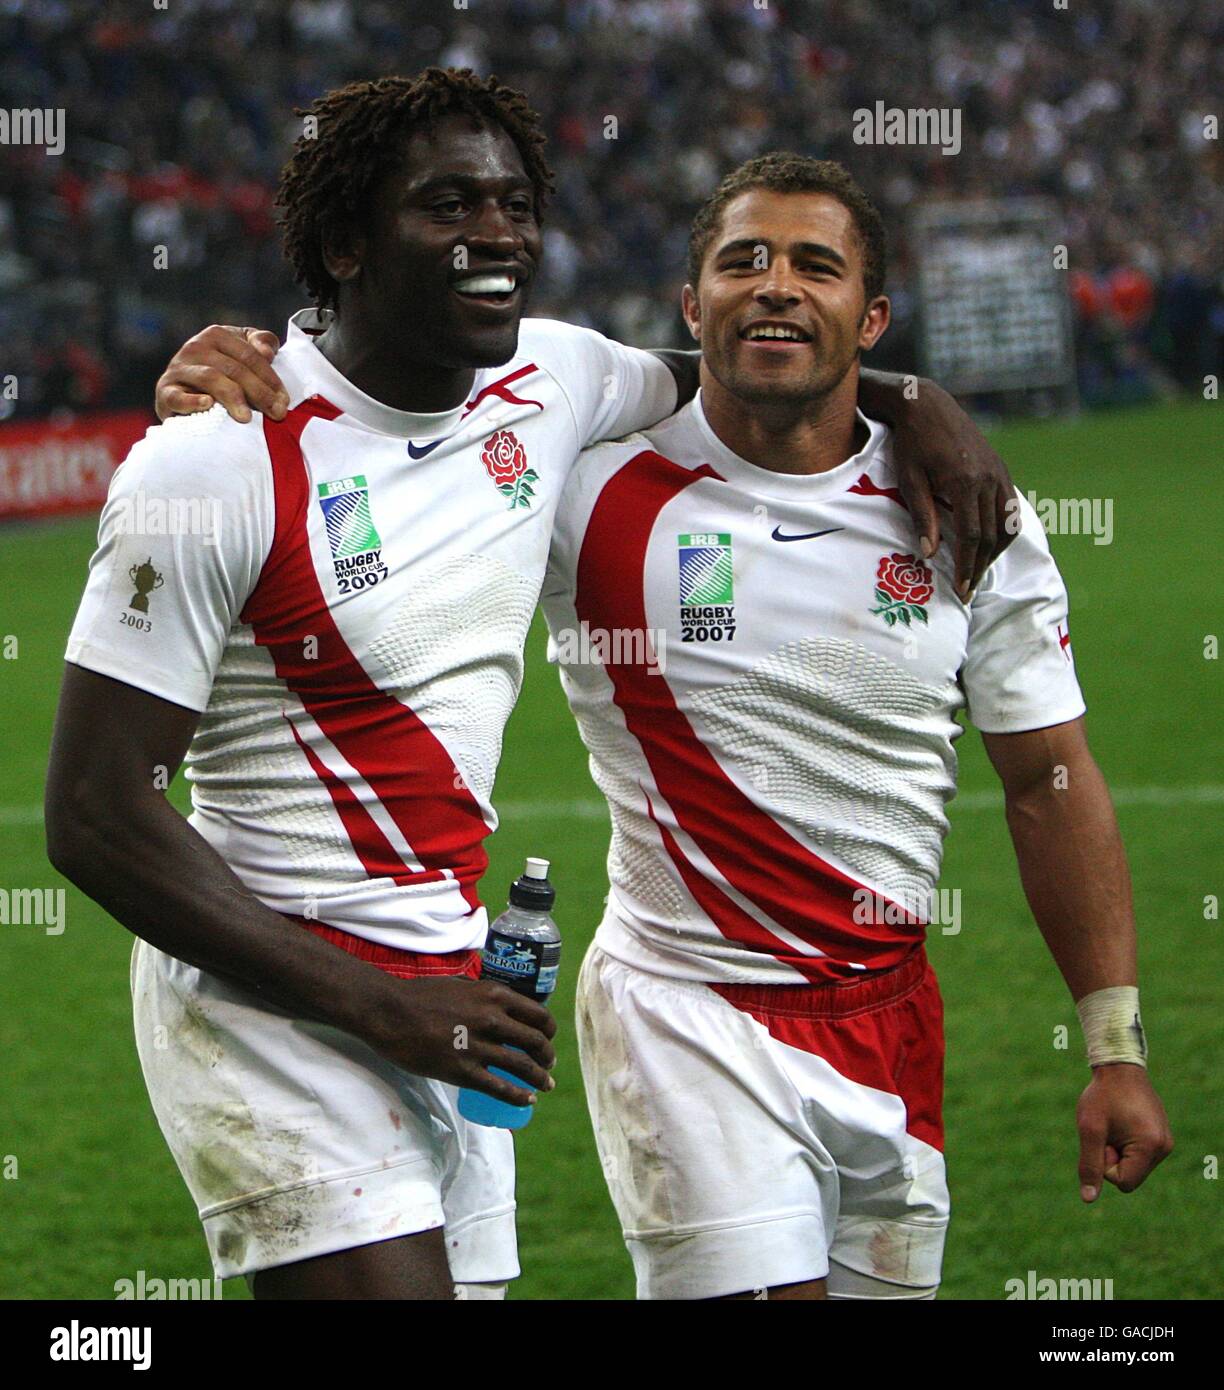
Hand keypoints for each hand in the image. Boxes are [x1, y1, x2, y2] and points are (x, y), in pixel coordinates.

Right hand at [154, 324, 287, 423]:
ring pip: (211, 379)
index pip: (249, 356)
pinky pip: (177, 396)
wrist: (184, 395)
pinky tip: (208, 404)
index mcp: (217, 335)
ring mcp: (179, 368)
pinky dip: (191, 401)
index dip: (270, 379)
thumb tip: (267, 352)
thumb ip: (261, 344)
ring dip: (233, 398)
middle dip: (260, 393)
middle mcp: (196, 347)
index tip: (285, 401)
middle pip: (234, 369)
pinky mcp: (165, 391)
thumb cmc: (224, 374)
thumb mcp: (244, 353)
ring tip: (248, 418)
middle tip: (277, 414)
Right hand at [363, 975, 557, 1106]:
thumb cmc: (422, 995)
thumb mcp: (462, 984)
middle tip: (548, 1065)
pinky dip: (518, 1096)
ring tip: (544, 1085)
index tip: (548, 1038)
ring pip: (523, 1067)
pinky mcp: (462, 1071)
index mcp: (494, 994)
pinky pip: (500, 1088)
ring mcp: (477, 1046)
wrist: (390, 1012)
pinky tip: (527, 1100)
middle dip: (547, 1057)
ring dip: (540, 1078)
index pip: (538, 1015)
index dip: (549, 1030)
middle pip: (536, 1042)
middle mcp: (492, 1019)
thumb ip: (484, 995)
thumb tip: (501, 1005)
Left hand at [889, 378, 1015, 600]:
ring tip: (978, 572)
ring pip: (1007, 524)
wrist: (927, 405)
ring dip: (995, 552)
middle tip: (968, 590)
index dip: (967, 566)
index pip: (972, 537)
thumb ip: (923, 517)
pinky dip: (1003, 531)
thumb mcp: (910, 481)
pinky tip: (990, 545)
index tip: (960, 590)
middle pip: (991, 535)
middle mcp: (989, 479)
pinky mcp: (1000, 469)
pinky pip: (1010, 508)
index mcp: (966, 483)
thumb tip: (930, 554)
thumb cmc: (911, 444)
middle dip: (980, 566)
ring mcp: (999, 473)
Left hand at [1076, 1064, 1172, 1202]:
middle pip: (1130, 1176)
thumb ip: (1089, 1164)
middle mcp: (1164, 1148)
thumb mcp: (1090, 1128)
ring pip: (1133, 1166)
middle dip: (1112, 1157)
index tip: (1102, 1138)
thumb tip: (1088, 1199)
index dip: (1105, 1164)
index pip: (1123, 1182)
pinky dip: (1125, 1144)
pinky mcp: (1160, 1137)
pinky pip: (1138, 1155)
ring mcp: (1165, 1143)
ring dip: (1118, 1150)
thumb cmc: (1102, 1095)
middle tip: (1107, 1129)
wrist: (1119, 1067)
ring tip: (1115, 1123)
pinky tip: (1122, 1122)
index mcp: (1151, 1147)